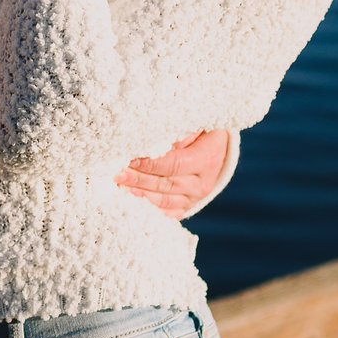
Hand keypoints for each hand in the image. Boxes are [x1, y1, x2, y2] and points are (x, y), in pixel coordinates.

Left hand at [115, 130, 229, 218]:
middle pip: (166, 184)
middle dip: (139, 180)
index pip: (173, 165)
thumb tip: (152, 143)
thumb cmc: (203, 133)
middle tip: (118, 175)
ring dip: (141, 194)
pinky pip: (169, 211)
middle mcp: (202, 183)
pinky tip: (135, 198)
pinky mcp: (189, 206)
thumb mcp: (195, 127)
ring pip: (165, 201)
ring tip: (122, 187)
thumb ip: (176, 135)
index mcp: (205, 160)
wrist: (219, 150)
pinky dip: (151, 207)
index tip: (129, 160)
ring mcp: (195, 198)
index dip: (150, 164)